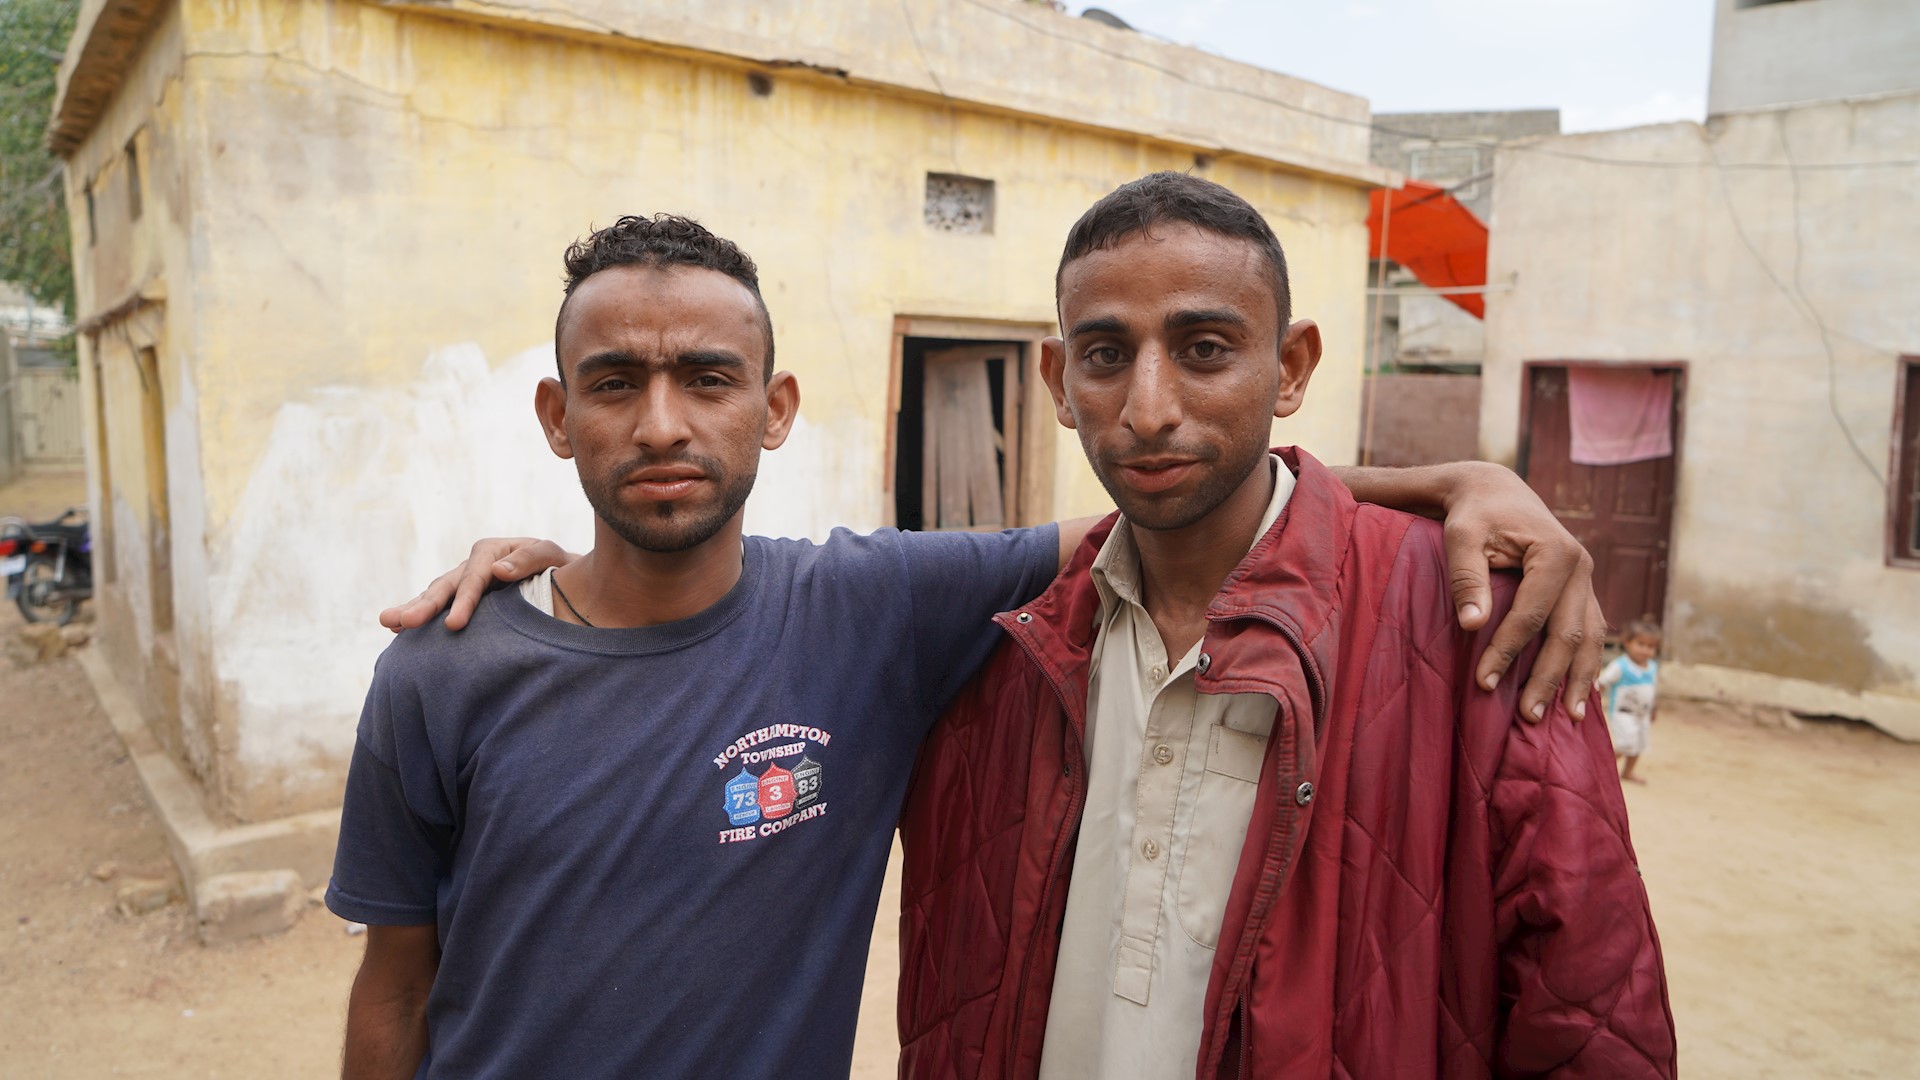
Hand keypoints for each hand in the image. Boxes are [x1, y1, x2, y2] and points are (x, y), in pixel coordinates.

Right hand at [378, 538, 574, 631]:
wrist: (566, 579)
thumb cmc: (562, 568)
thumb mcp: (553, 557)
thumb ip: (530, 558)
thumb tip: (499, 570)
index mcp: (492, 551)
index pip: (474, 578)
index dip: (463, 601)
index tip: (453, 625)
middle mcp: (473, 564)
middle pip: (445, 585)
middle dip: (424, 606)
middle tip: (403, 622)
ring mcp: (465, 581)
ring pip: (435, 595)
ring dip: (412, 609)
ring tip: (388, 622)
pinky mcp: (463, 598)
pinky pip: (439, 607)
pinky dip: (421, 616)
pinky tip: (398, 629)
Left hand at [1439, 463, 1605, 722]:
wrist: (1494, 493)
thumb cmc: (1473, 515)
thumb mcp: (1461, 536)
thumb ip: (1466, 577)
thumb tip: (1472, 625)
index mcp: (1556, 553)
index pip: (1533, 614)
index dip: (1508, 650)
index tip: (1483, 682)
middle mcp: (1582, 568)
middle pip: (1569, 634)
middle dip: (1548, 678)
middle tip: (1528, 718)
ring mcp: (1587, 582)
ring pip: (1592, 639)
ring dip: (1579, 680)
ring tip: (1570, 719)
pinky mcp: (1582, 593)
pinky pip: (1593, 634)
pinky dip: (1587, 665)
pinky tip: (1581, 696)